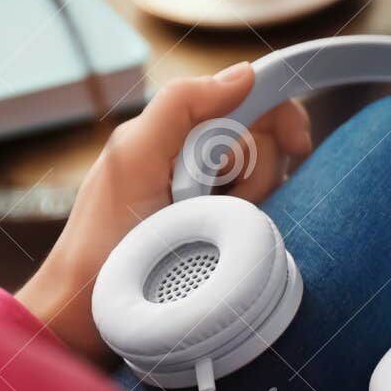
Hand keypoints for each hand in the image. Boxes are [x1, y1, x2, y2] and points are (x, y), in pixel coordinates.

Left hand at [16, 62, 311, 362]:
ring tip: (213, 228)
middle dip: (257, 170)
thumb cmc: (102, 241)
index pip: (250, 101)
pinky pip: (266, 217)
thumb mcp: (134, 159)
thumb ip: (180, 106)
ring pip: (271, 181)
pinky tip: (232, 242)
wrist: (93, 317)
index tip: (297, 147)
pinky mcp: (224, 238)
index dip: (281, 114)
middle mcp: (197, 161)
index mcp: (176, 134)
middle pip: (265, 142)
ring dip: (255, 201)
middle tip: (223, 201)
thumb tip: (244, 73)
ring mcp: (214, 202)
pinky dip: (258, 225)